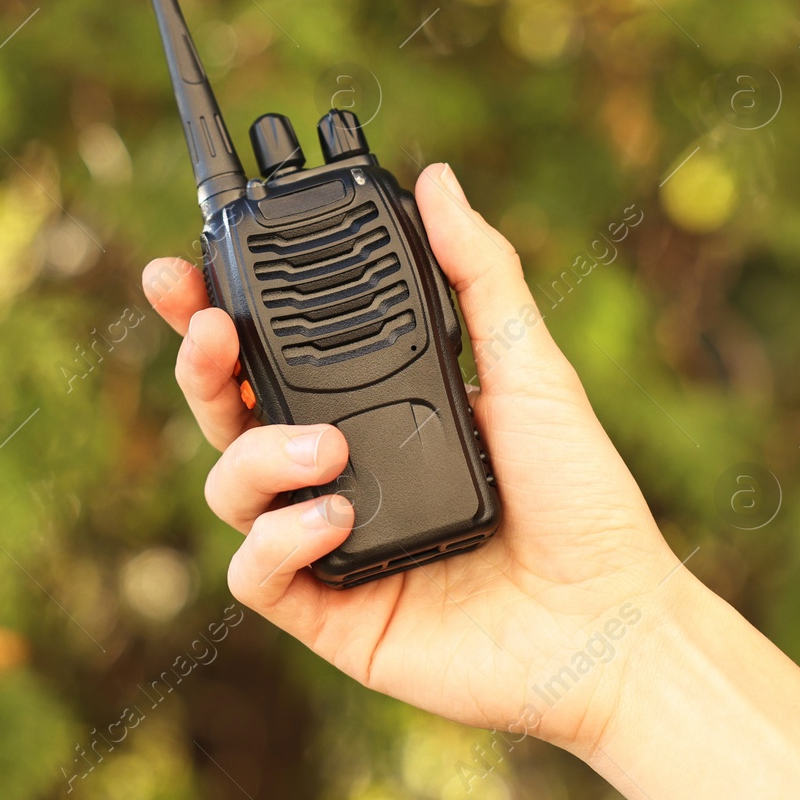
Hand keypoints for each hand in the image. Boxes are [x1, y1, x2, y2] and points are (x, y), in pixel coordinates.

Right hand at [143, 162, 681, 753]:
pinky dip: (277, 539)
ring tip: (324, 450)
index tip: (187, 269)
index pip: (271, 352)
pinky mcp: (327, 609)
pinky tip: (334, 516)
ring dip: (255, 455)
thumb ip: (479, 272)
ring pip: (228, 485)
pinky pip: (255, 572)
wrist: (612, 620)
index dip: (215, 310)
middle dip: (198, 364)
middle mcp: (334, 469)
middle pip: (225, 409)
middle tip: (210, 330)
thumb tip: (439, 179)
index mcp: (369, 408)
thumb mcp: (528, 366)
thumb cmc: (582, 499)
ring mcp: (324, 540)